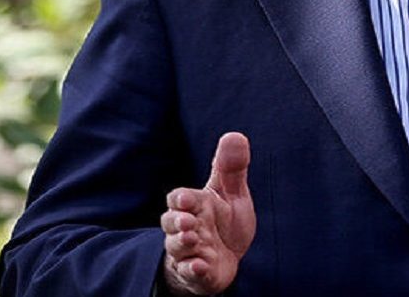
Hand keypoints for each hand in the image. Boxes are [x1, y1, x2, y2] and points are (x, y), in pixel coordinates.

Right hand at [160, 132, 256, 295]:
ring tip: (193, 239)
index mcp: (195, 206)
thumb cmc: (224, 221)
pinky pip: (190, 272)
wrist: (226, 257)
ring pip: (178, 247)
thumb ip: (232, 168)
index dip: (180, 199)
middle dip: (177, 222)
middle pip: (172, 223)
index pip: (179, 199)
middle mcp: (187, 228)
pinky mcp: (198, 273)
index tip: (185, 198)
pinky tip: (200, 266)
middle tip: (188, 221)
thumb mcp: (230, 193)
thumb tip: (235, 135)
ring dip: (183, 243)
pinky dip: (193, 270)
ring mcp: (190, 251)